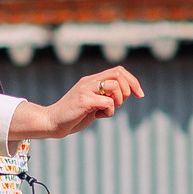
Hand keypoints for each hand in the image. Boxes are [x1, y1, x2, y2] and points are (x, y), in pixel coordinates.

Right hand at [8, 67, 143, 141]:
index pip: (119, 71)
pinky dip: (109, 111)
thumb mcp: (92, 103)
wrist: (52, 122)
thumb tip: (126, 94)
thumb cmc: (73, 116)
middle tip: (120, 103)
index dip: (133, 81)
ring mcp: (86, 89)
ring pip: (115, 86)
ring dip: (118, 101)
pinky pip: (108, 102)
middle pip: (119, 74)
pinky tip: (98, 116)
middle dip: (128, 89)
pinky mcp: (84, 100)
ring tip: (106, 110)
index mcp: (92, 80)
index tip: (140, 94)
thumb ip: (105, 96)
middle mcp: (89, 81)